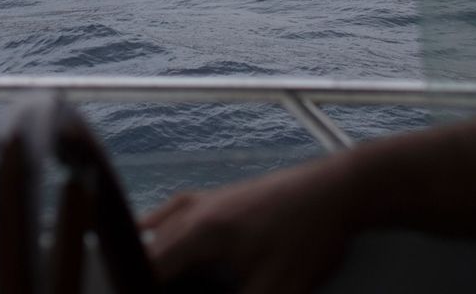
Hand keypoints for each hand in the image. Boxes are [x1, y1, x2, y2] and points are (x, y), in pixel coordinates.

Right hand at [142, 157, 362, 293]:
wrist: (335, 191)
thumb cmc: (306, 238)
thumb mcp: (276, 289)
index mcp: (198, 232)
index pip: (148, 270)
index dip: (140, 290)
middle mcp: (191, 211)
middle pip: (147, 251)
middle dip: (144, 280)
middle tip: (143, 290)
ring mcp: (202, 199)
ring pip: (156, 232)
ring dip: (150, 260)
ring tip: (153, 282)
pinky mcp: (215, 197)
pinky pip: (171, 216)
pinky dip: (158, 235)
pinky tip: (156, 240)